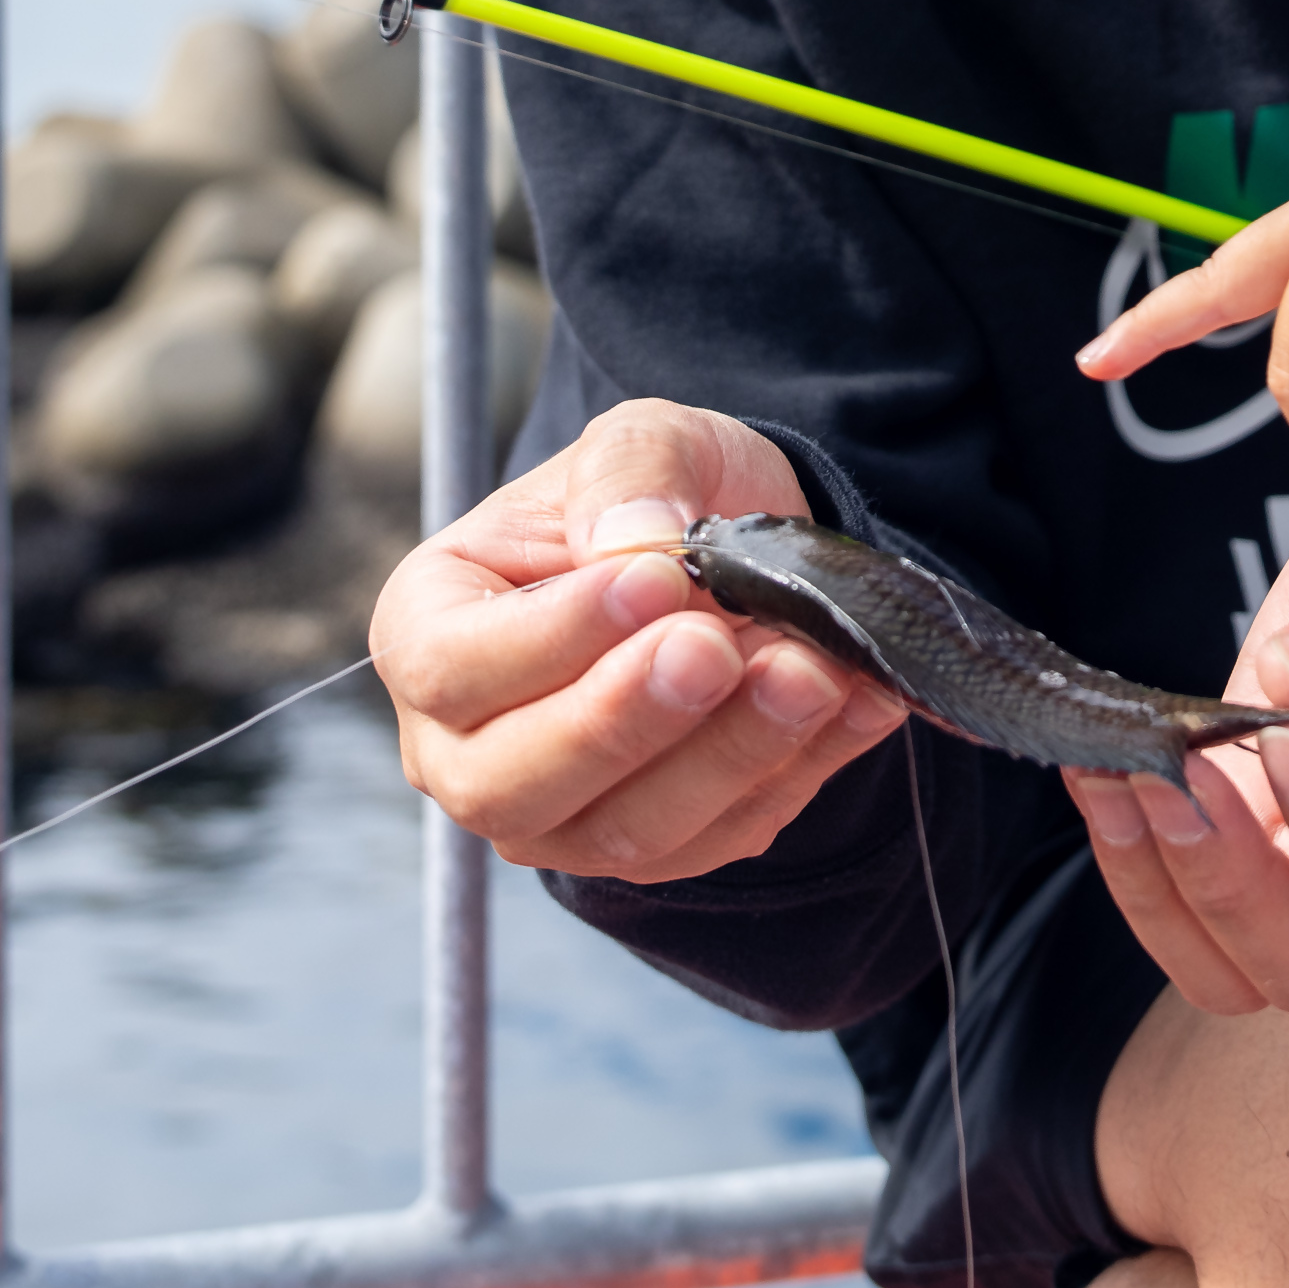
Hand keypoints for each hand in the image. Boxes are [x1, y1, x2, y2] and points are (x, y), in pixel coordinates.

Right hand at [374, 397, 904, 880]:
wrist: (732, 550)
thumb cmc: (652, 496)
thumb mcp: (642, 438)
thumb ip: (629, 472)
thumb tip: (632, 541)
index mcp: (430, 630)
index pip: (453, 667)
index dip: (551, 638)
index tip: (656, 581)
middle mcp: (467, 747)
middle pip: (513, 783)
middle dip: (627, 718)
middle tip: (718, 647)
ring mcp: (558, 816)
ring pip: (627, 830)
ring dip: (730, 753)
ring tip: (811, 669)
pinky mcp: (657, 848)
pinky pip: (720, 838)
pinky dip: (799, 770)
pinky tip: (857, 699)